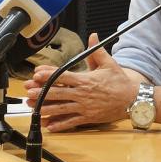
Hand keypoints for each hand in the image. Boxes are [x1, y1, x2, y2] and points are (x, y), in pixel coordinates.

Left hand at [23, 33, 137, 131]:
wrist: (132, 99)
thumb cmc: (120, 82)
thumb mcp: (109, 64)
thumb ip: (97, 50)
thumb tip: (92, 36)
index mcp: (86, 80)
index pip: (63, 76)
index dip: (49, 75)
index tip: (37, 74)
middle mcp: (83, 94)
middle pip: (58, 93)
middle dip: (41, 94)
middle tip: (28, 94)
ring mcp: (84, 107)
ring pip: (61, 109)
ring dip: (46, 109)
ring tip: (33, 109)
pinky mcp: (88, 117)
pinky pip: (71, 122)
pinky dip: (60, 124)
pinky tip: (49, 126)